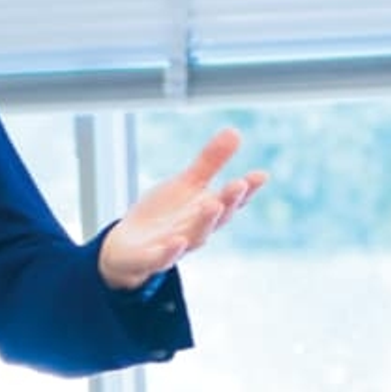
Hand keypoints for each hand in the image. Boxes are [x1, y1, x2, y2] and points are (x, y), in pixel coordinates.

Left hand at [96, 129, 266, 293]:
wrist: (130, 249)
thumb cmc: (165, 215)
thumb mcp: (186, 184)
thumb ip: (210, 162)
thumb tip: (235, 131)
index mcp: (207, 212)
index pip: (231, 201)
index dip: (247, 190)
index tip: (260, 175)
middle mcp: (196, 230)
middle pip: (216, 218)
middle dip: (228, 202)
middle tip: (238, 185)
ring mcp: (175, 247)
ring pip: (194, 237)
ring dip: (204, 222)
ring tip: (213, 204)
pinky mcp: (151, 259)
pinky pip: (163, 258)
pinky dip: (171, 251)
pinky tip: (176, 241)